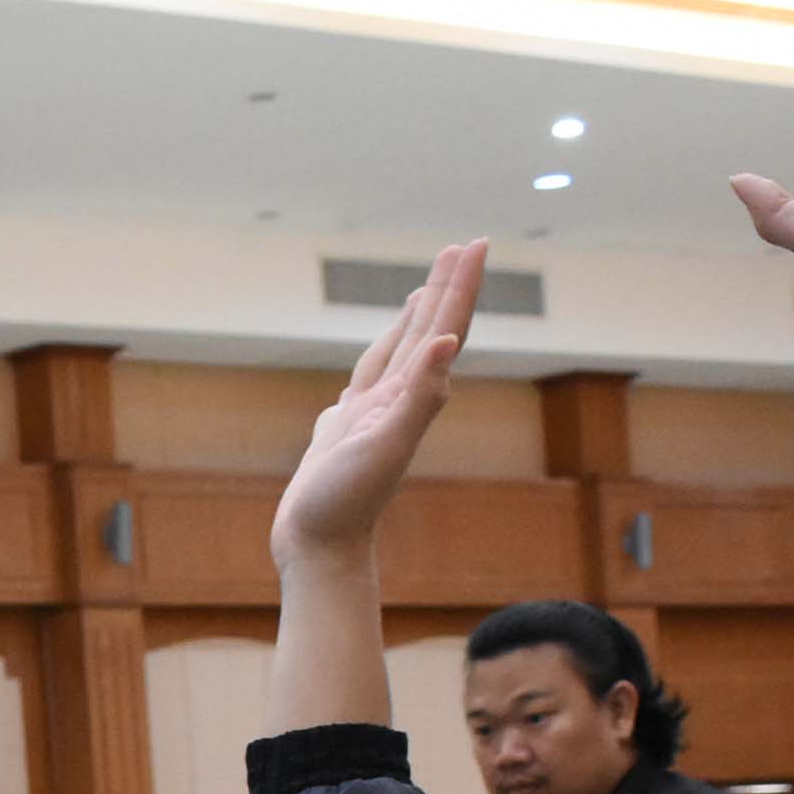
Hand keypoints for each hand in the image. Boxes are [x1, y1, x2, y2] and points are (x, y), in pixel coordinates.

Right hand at [270, 239, 486, 568]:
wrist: (319, 549)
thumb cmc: (346, 503)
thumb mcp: (386, 445)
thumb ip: (419, 396)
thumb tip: (449, 344)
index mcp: (411, 398)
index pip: (443, 330)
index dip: (459, 287)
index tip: (474, 245)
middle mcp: (398, 402)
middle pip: (428, 333)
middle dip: (444, 289)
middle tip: (458, 248)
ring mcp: (372, 417)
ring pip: (398, 355)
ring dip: (415, 319)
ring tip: (424, 290)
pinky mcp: (346, 431)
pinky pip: (367, 382)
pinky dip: (378, 359)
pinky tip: (380, 357)